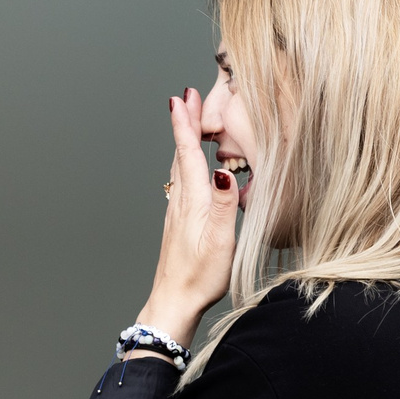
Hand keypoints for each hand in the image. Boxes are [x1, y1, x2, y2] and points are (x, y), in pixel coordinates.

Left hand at [140, 88, 240, 347]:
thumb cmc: (199, 275)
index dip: (185, 124)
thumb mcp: (220, 240)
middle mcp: (181, 201)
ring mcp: (178, 211)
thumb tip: (225, 172)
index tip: (182, 97)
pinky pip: (181, 182)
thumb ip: (224, 205)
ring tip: (188, 122)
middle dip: (184, 123)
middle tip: (187, 97)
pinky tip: (189, 166)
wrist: (175, 301)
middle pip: (181, 154)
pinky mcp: (179, 222)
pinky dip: (185, 162)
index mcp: (193, 201)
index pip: (187, 153)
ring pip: (179, 167)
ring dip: (184, 141)